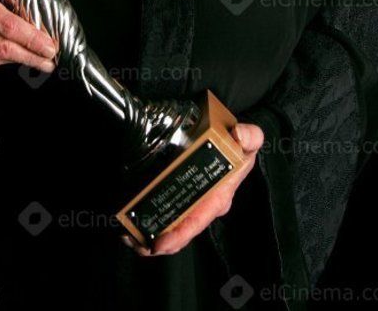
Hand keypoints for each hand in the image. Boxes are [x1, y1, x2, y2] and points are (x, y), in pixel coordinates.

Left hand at [121, 122, 263, 256]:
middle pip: (178, 230)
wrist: (230, 140)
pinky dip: (144, 219)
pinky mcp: (176, 193)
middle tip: (134, 243)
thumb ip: (251, 136)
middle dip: (156, 242)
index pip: (197, 221)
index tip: (160, 242)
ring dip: (146, 232)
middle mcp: (201, 206)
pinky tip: (127, 222)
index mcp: (217, 199)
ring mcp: (187, 201)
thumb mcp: (249, 140)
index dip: (179, 234)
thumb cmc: (238, 146)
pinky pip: (161, 210)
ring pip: (167, 224)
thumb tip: (239, 136)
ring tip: (126, 237)